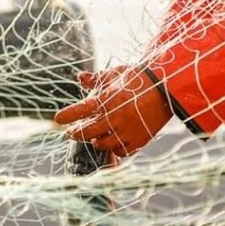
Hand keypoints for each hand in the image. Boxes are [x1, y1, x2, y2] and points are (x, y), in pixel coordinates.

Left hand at [55, 67, 171, 156]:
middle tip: (71, 133)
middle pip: (87, 132)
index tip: (57, 119)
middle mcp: (115, 117)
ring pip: (102, 144)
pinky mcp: (139, 140)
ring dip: (95, 140)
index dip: (67, 115)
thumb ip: (96, 79)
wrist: (167, 88)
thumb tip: (80, 77)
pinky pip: (120, 151)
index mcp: (108, 100)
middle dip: (76, 133)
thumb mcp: (116, 74)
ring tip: (95, 136)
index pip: (81, 110)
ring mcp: (127, 131)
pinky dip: (114, 148)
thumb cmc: (139, 78)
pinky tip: (113, 141)